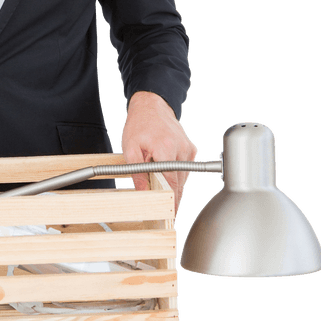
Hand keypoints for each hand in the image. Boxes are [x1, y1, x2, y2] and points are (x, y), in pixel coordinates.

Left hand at [120, 91, 197, 214]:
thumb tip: (143, 192)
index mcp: (166, 148)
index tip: (170, 214)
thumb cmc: (140, 125)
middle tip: (162, 206)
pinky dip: (174, 173)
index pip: (172, 183)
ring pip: (182, 177)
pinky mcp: (190, 149)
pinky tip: (164, 167)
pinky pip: (183, 170)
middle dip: (170, 195)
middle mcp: (181, 149)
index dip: (171, 201)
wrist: (152, 107)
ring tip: (158, 177)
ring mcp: (188, 149)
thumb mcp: (130, 148)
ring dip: (171, 183)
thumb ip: (137, 172)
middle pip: (179, 183)